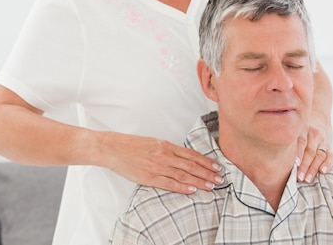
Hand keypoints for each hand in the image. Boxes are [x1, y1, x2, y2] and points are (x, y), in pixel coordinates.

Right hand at [102, 132, 222, 193]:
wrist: (113, 149)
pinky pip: (169, 183)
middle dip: (207, 172)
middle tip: (219, 178)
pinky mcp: (149, 177)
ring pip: (183, 174)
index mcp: (166, 145)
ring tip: (211, 185)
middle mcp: (164, 155)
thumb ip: (168, 150)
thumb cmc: (132, 146)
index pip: (191, 154)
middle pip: (191, 165)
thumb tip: (182, 157)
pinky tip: (192, 190)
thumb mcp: (153, 142)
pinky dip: (182, 187)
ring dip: (199, 181)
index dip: (206, 161)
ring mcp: (157, 166)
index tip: (216, 166)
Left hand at [295, 110, 332, 183]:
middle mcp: (314, 134)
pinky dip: (328, 164)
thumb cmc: (300, 131)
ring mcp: (323, 141)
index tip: (294, 165)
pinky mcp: (330, 147)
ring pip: (319, 155)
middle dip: (304, 166)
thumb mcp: (294, 131)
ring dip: (313, 168)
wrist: (318, 120)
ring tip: (307, 179)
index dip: (297, 154)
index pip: (300, 142)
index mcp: (302, 129)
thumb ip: (288, 140)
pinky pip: (331, 156)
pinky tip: (322, 171)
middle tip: (299, 177)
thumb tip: (275, 157)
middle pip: (309, 152)